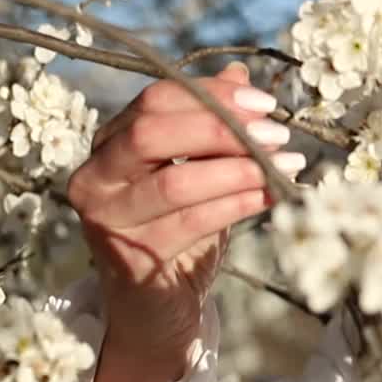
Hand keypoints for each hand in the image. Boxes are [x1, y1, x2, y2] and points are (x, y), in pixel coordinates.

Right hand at [68, 61, 303, 381]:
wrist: (156, 305)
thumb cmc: (178, 226)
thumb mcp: (197, 167)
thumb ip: (210, 122)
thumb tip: (240, 76)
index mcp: (110, 143)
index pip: (156, 100)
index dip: (212, 96)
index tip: (266, 104)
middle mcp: (96, 177)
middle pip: (153, 133)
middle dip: (222, 129)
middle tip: (278, 135)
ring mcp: (108, 220)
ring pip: (176, 180)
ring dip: (241, 169)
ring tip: (285, 166)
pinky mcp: (130, 258)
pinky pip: (192, 222)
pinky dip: (238, 204)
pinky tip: (271, 196)